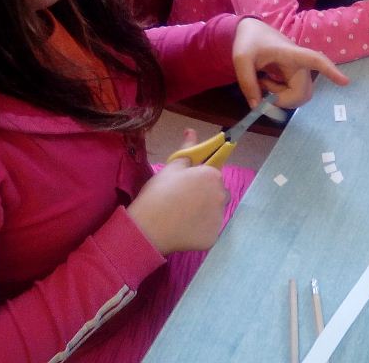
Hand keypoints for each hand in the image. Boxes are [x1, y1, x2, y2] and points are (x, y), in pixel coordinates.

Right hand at [126, 129, 226, 253]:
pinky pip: (209, 230)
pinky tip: (184, 229)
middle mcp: (221, 195)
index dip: (199, 180)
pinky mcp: (213, 237)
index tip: (185, 186)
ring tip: (182, 216)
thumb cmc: (158, 193)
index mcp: (212, 176)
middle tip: (183, 202)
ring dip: (205, 212)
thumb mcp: (171, 167)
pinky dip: (200, 230)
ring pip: (215, 211)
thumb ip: (187, 149)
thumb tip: (192, 131)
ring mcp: (219, 218)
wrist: (147, 228)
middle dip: (205, 195)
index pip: (213, 175)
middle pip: (218, 193)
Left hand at [233, 18, 348, 108]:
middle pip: (304, 92)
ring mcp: (297, 71)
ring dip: (280, 98)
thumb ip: (247, 83)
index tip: (345, 82)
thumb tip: (257, 106)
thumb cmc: (249, 41)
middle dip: (283, 100)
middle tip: (262, 92)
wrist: (249, 32)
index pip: (316, 60)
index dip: (330, 71)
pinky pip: (292, 94)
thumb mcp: (241, 60)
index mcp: (292, 53)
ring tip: (262, 83)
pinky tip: (265, 83)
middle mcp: (299, 64)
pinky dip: (278, 95)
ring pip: (299, 96)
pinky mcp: (293, 77)